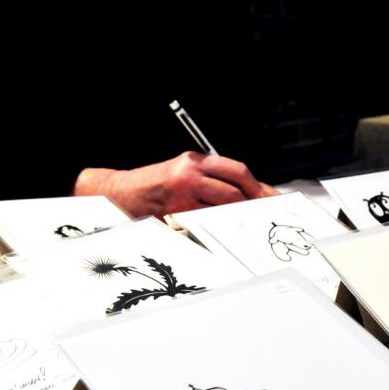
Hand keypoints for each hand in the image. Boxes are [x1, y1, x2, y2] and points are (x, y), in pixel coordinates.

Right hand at [73, 151, 277, 216]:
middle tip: (263, 214)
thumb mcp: (184, 171)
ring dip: (237, 216)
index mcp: (195, 160)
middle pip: (235, 191)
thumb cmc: (155, 185)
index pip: (237, 171)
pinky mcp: (174, 214)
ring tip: (246, 222)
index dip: (257, 186)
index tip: (269, 197)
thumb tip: (249, 193)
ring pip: (222, 208)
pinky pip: (205, 222)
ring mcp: (181, 196)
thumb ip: (213, 179)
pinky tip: (223, 229)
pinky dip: (217, 226)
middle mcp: (189, 174)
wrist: (119, 194)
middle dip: (252, 204)